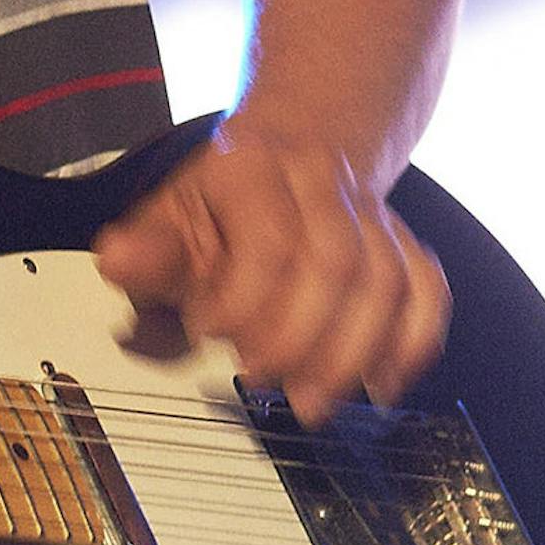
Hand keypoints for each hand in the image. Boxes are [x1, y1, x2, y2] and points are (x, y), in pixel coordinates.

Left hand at [90, 119, 449, 427]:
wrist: (293, 144)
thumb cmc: (222, 198)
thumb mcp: (169, 214)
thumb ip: (147, 251)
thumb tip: (117, 262)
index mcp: (250, 163)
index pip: (269, 237)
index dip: (242, 299)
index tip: (208, 332)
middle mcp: (318, 178)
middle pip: (336, 262)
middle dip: (300, 338)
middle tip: (261, 382)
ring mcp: (368, 210)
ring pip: (386, 280)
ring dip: (352, 354)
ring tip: (312, 401)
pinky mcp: (404, 241)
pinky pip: (427, 290)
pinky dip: (411, 341)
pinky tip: (380, 384)